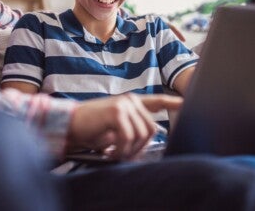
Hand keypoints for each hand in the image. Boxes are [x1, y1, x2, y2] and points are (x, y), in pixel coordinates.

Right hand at [67, 94, 182, 159]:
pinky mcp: (117, 112)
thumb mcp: (115, 129)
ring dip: (129, 150)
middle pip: (151, 129)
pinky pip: (128, 137)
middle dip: (139, 147)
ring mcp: (124, 104)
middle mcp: (130, 100)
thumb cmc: (90, 129)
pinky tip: (110, 151)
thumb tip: (146, 142)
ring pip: (141, 135)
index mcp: (130, 103)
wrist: (69, 123)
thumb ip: (132, 130)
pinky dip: (120, 149)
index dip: (172, 103)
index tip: (185, 103)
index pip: (156, 101)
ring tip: (114, 152)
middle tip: (123, 154)